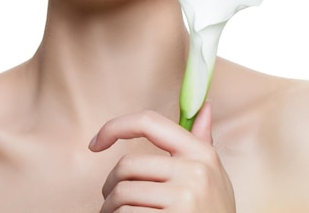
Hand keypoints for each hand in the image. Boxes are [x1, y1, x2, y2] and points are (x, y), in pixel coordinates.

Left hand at [89, 103, 234, 211]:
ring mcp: (186, 198)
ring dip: (111, 208)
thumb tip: (204, 107)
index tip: (95, 143)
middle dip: (111, 185)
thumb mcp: (213, 176)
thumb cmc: (211, 212)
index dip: (114, 127)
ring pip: (122, 194)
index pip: (147, 121)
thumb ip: (202, 142)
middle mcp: (195, 172)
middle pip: (126, 165)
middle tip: (112, 201)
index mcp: (201, 153)